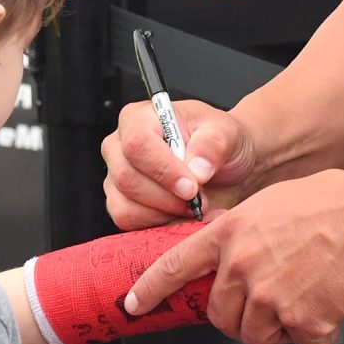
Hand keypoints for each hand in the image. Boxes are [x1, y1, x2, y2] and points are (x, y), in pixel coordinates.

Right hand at [102, 98, 256, 229]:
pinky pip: (128, 222)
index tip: (191, 186)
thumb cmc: (219, 143)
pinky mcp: (121, 204)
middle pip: (127, 178)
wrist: (226, 168)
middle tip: (198, 198)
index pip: (137, 144)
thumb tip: (196, 169)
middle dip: (168, 196)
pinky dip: (160, 225)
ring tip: (194, 206)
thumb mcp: (227, 133)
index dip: (163, 169)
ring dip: (166, 213)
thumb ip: (213, 144)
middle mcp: (120, 146)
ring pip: (126, 205)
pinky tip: (183, 216)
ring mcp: (116, 177)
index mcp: (139, 118)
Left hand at [123, 169, 343, 343]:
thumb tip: (228, 263)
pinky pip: (302, 342)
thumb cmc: (326, 204)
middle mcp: (242, 266)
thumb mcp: (265, 206)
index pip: (175, 266)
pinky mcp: (301, 320)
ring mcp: (270, 296)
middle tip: (269, 299)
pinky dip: (317, 331)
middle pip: (222, 317)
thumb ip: (239, 236)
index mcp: (230, 235)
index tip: (133, 305)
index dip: (151, 289)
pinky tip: (328, 301)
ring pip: (257, 336)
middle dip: (241, 317)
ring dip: (278, 327)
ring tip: (304, 294)